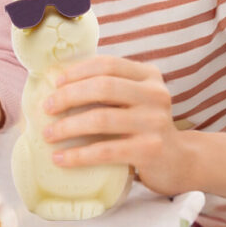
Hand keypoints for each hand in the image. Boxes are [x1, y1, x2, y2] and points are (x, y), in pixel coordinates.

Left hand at [42, 55, 189, 195]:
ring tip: (48, 134)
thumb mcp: (135, 99)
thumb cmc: (145, 126)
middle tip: (46, 108)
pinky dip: (78, 155)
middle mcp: (156, 94)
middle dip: (68, 96)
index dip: (78, 70)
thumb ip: (110, 87)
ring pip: (101, 119)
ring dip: (68, 127)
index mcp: (149, 75)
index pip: (108, 64)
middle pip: (103, 87)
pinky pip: (106, 150)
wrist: (179, 161)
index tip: (55, 82)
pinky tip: (60, 158)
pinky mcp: (150, 151)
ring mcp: (155, 122)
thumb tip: (57, 81)